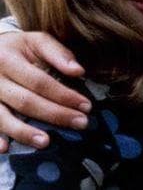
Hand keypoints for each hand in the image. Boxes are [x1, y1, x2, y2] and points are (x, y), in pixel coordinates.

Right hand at [0, 32, 89, 151]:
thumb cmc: (16, 48)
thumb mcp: (36, 41)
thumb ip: (58, 53)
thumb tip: (79, 71)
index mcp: (8, 60)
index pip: (40, 82)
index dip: (64, 95)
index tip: (86, 106)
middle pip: (25, 101)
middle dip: (55, 115)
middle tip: (80, 124)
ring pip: (2, 117)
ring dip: (24, 132)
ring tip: (46, 142)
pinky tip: (4, 149)